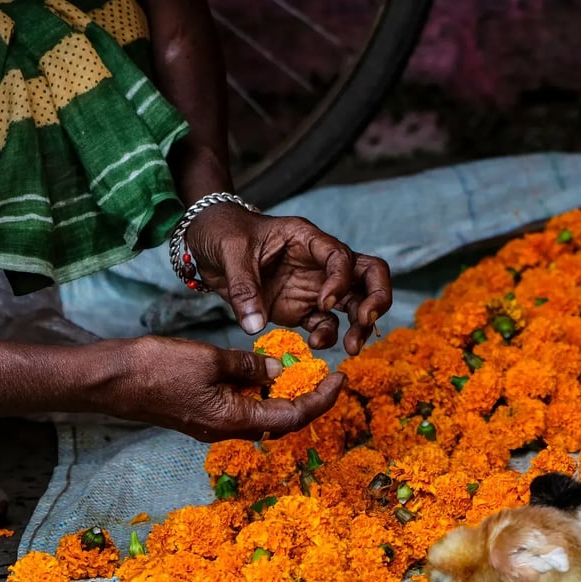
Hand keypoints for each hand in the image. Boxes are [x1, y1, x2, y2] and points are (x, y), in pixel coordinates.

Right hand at [106, 335, 345, 441]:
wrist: (111, 380)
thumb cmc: (156, 367)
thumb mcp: (211, 359)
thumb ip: (249, 366)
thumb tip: (281, 370)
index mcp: (234, 421)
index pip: (293, 416)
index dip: (321, 399)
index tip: (340, 378)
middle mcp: (227, 431)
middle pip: (282, 421)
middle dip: (309, 400)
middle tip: (329, 376)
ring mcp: (213, 425)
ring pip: (263, 415)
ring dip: (285, 396)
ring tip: (303, 371)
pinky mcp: (202, 416)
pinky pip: (242, 408)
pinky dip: (261, 393)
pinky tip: (266, 372)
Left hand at [186, 203, 391, 354]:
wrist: (204, 244)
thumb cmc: (222, 233)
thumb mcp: (230, 253)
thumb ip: (243, 288)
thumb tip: (254, 325)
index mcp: (306, 239)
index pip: (342, 256)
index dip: (340, 280)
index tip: (323, 302)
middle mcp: (318, 262)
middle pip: (368, 274)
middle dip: (376, 298)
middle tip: (366, 321)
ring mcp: (313, 286)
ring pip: (354, 303)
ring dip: (360, 325)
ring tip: (352, 348)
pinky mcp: (301, 308)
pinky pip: (325, 323)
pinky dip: (328, 336)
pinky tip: (316, 346)